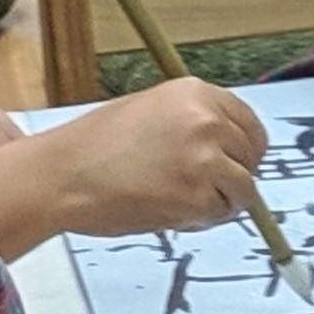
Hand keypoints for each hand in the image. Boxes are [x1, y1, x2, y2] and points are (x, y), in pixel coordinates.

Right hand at [0, 76, 264, 244]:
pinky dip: (201, 220)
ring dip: (219, 202)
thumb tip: (227, 150)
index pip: (250, 123)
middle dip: (233, 176)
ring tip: (181, 202)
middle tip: (204, 189)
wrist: (62, 175)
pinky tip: (169, 211)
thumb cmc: (93, 148)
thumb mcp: (150, 112)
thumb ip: (192, 123)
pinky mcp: (197, 196)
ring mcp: (205, 158)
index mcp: (195, 93)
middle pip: (251, 156)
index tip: (239, 163)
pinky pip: (220, 214)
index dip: (246, 149)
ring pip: (243, 189)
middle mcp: (206, 120)